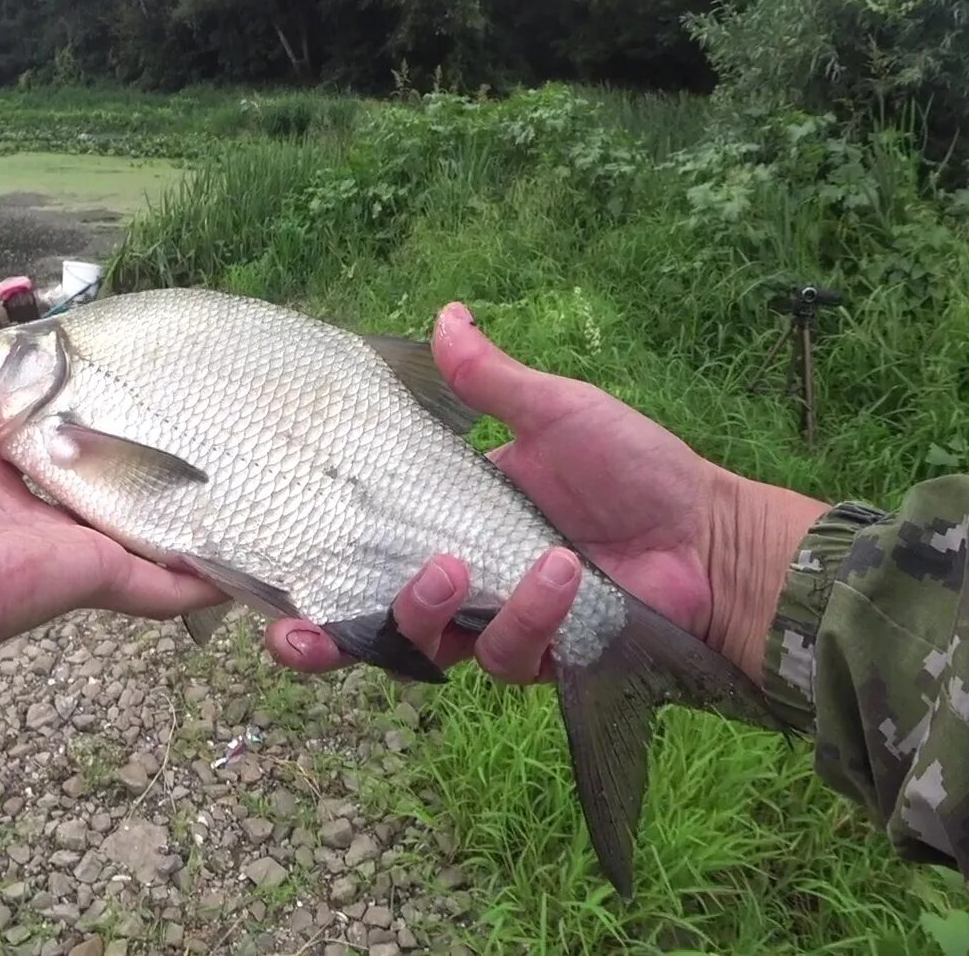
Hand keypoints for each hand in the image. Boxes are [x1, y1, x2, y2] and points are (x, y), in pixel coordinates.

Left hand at [0, 304, 220, 736]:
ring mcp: (54, 545)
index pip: (34, 434)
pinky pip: (151, 584)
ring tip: (243, 490)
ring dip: (181, 521)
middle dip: (138, 459)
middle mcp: (19, 508)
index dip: (71, 408)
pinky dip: (197, 583)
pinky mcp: (81, 575)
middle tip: (198, 423)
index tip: (115, 376)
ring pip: (132, 531)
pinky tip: (243, 571)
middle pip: (91, 481)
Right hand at [268, 303, 826, 685]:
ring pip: (425, 646)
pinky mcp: (539, 656)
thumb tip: (445, 312)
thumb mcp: (557, 411)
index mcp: (442, 516)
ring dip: (428, 610)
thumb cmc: (637, 467)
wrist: (711, 534)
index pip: (355, 550)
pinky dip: (526, 615)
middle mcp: (455, 576)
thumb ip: (492, 380)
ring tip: (455, 567)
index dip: (302, 576)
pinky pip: (505, 653)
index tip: (257, 583)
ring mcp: (493, 621)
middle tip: (303, 636)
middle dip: (321, 640)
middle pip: (364, 624)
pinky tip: (557, 576)